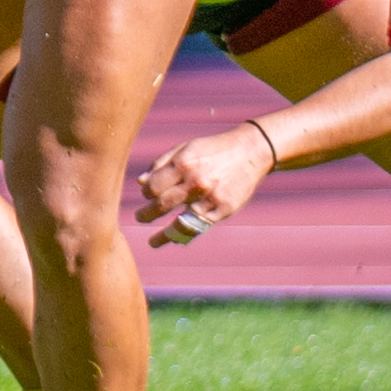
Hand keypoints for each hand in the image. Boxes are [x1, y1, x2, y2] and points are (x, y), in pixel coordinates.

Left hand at [133, 124, 277, 248]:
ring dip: (165, 235)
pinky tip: (178, 238)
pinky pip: (201, 226)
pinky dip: (187, 233)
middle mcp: (196, 182)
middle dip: (147, 214)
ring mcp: (211, 198)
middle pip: (163, 205)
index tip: (146, 195)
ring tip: (153, 242)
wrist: (250, 152)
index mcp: (184, 164)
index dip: (147, 193)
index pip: (154, 187)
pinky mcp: (224, 210)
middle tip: (140, 217)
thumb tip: (140, 182)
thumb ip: (161, 164)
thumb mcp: (186, 148)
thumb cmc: (213, 150)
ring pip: (181, 223)